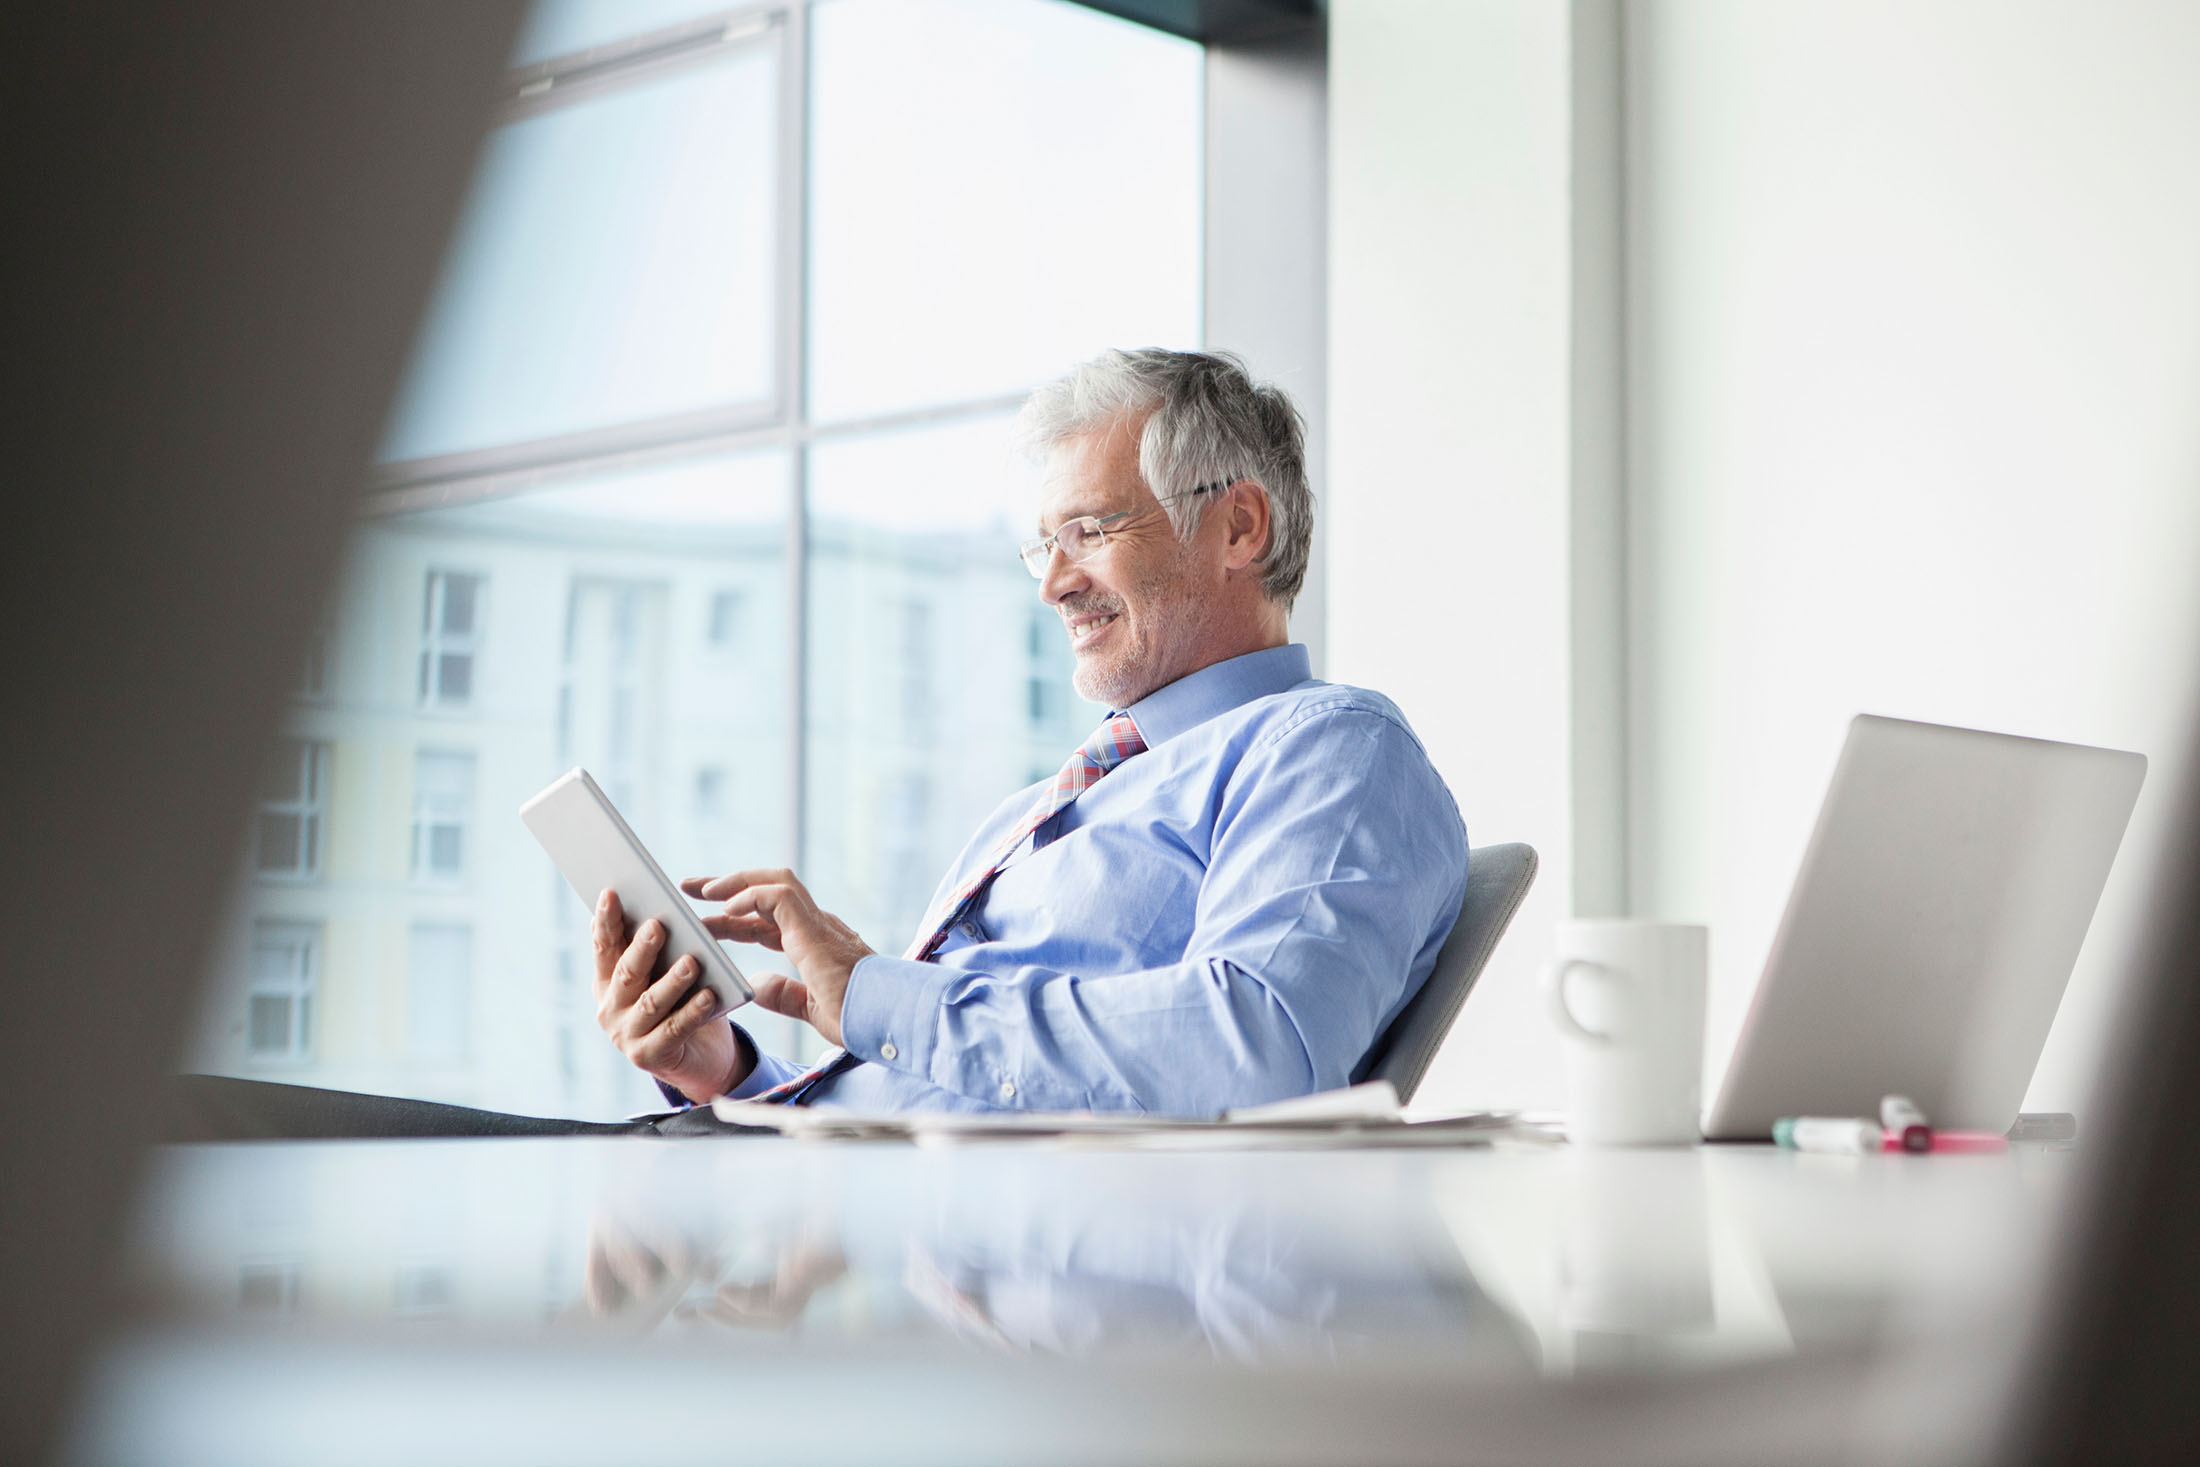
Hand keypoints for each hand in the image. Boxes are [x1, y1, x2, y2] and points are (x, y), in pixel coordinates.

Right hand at [591, 889, 750, 1102]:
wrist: (701, 1057)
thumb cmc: (681, 1002)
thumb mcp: (665, 973)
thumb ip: (656, 949)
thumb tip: (659, 909)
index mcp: (607, 980)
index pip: (604, 946)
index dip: (607, 920)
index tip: (611, 893)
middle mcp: (609, 1008)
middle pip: (627, 972)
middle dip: (642, 947)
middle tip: (658, 924)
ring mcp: (626, 1035)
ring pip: (651, 1002)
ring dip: (672, 981)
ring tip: (692, 962)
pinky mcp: (649, 1058)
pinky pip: (675, 1030)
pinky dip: (692, 1012)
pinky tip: (709, 996)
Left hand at [682, 869, 873, 1048]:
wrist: (885, 1019)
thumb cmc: (857, 1017)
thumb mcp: (810, 1008)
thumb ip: (784, 994)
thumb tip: (756, 983)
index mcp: (813, 944)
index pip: (766, 920)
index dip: (733, 918)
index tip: (703, 920)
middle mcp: (816, 926)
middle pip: (766, 893)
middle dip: (726, 887)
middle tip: (690, 888)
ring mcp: (818, 923)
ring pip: (775, 881)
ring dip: (735, 882)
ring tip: (703, 889)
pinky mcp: (815, 928)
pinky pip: (778, 897)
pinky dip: (751, 897)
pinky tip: (727, 908)